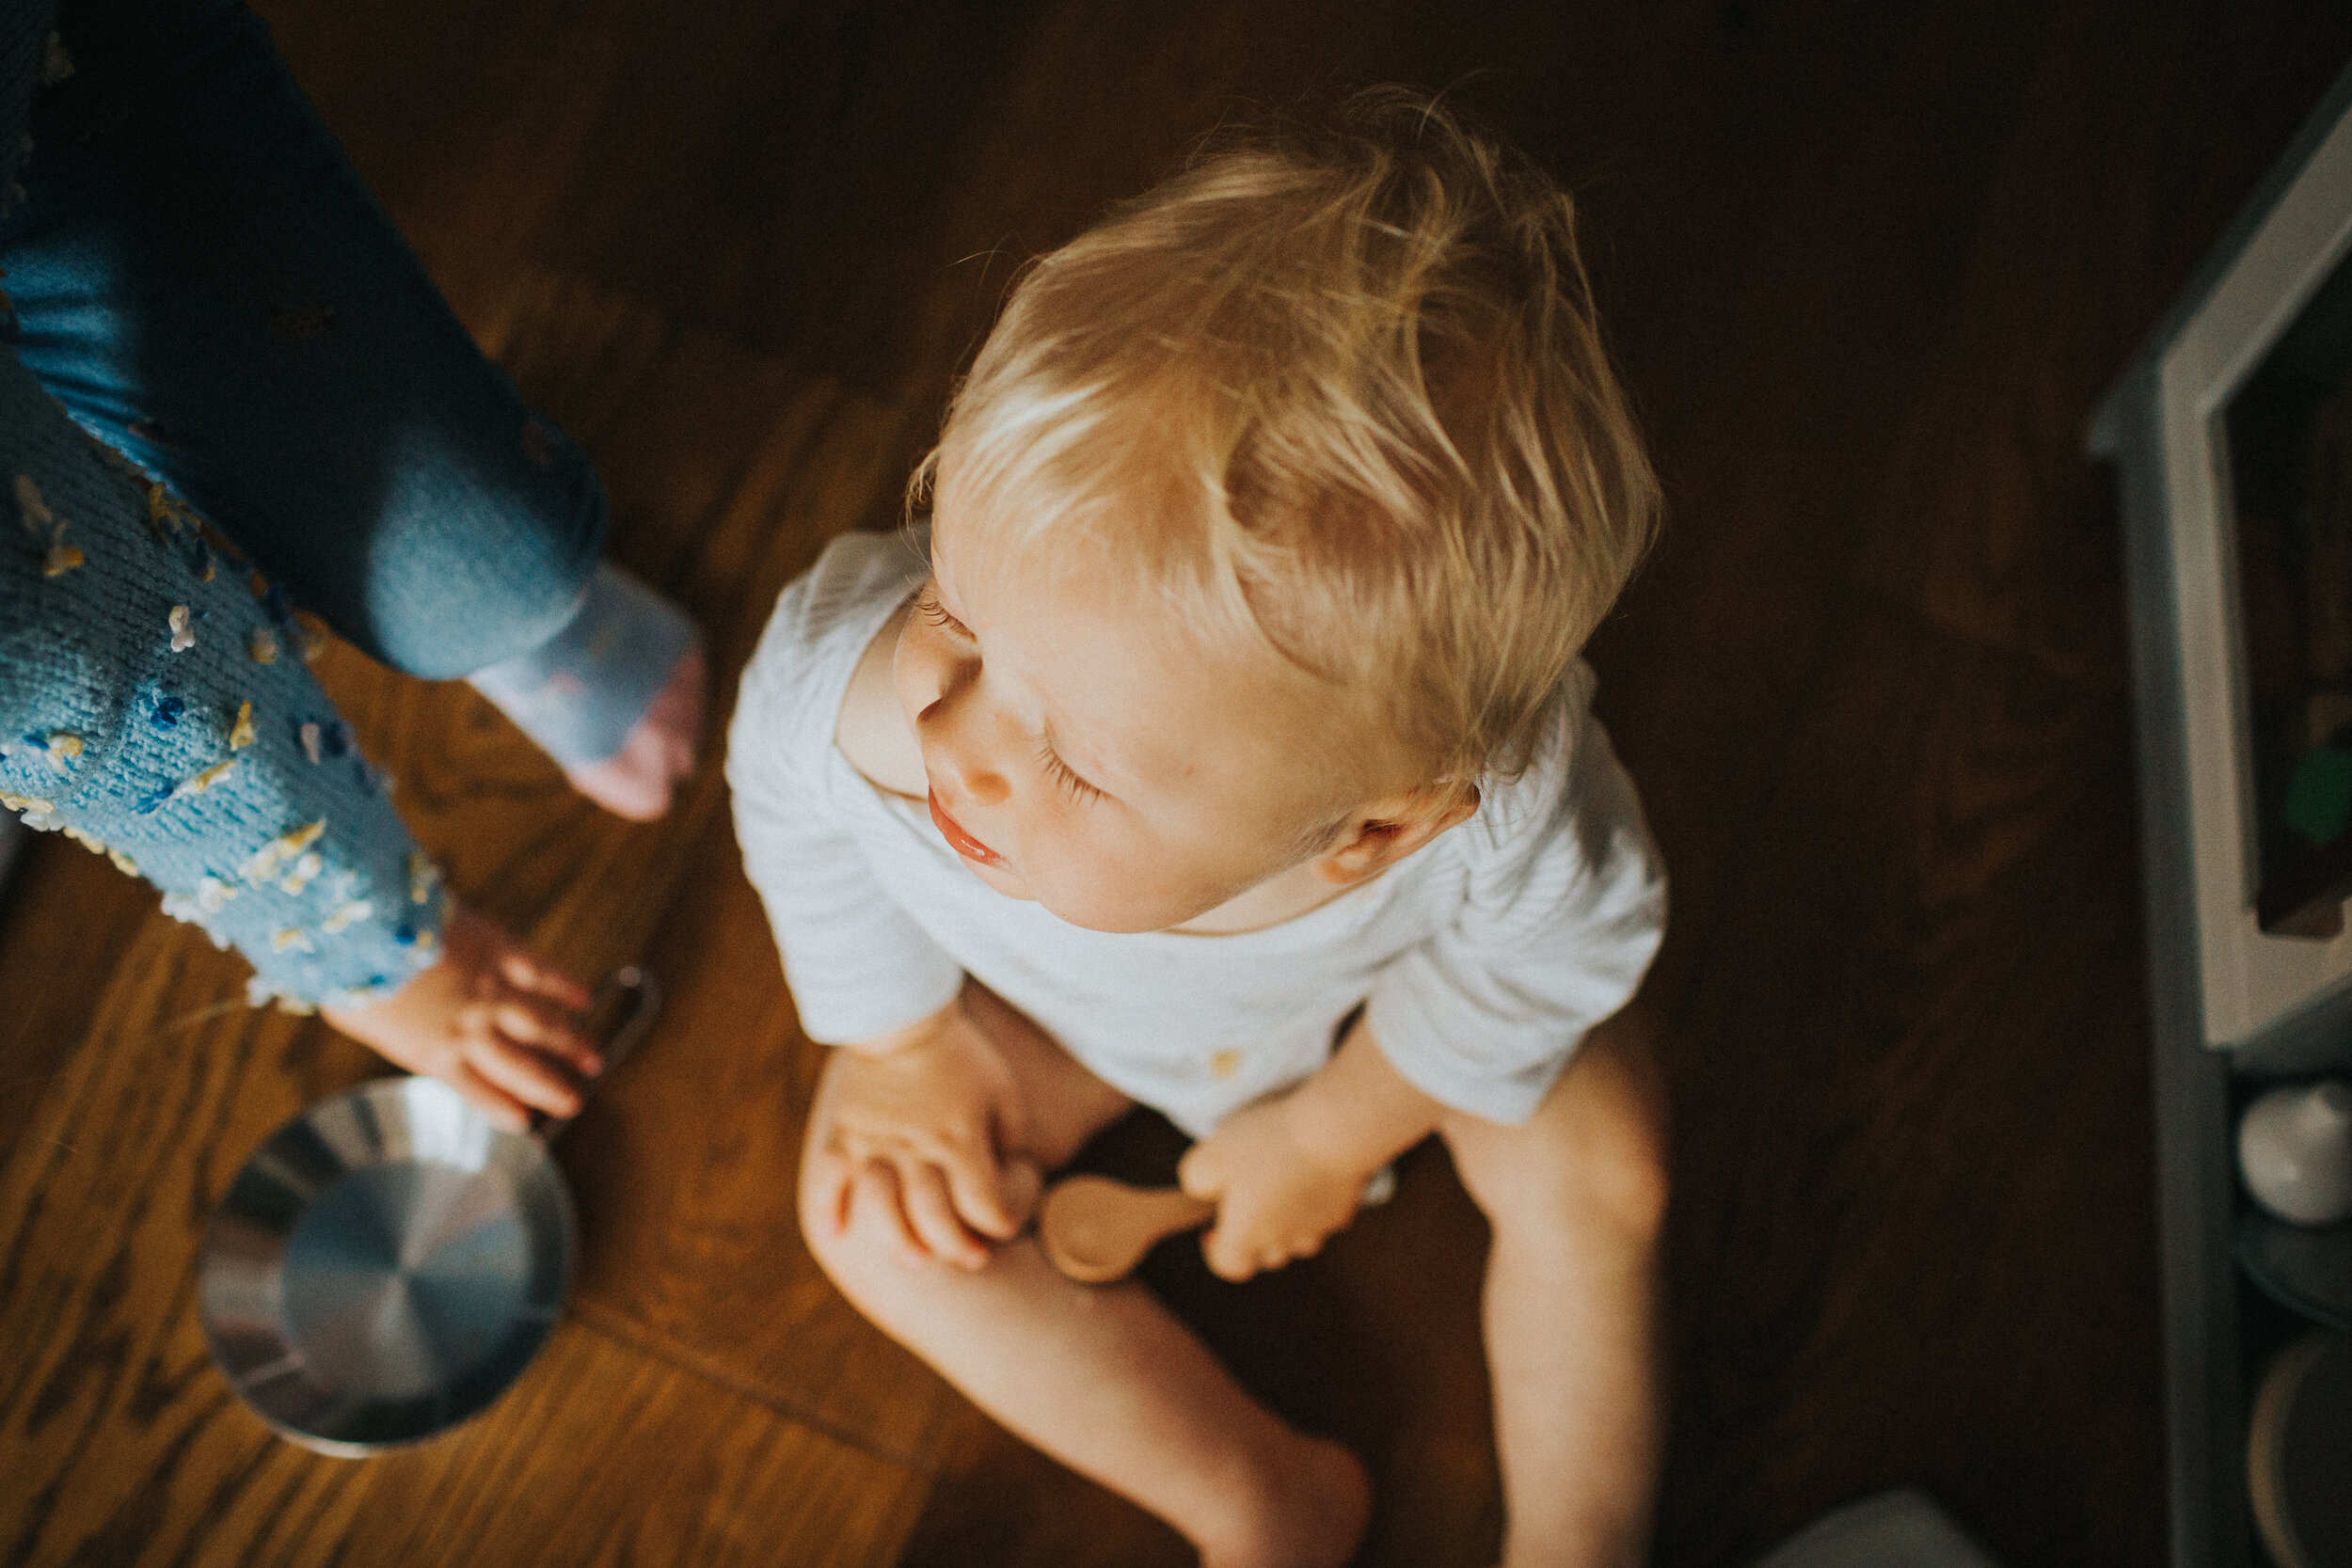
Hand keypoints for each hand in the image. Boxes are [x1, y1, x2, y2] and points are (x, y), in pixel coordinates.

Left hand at [320, 903, 597, 1131]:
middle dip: (551, 1088)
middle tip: (575, 1102)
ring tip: (594, 1061)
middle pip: (521, 1067)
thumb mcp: (365, 1022)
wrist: (364, 926)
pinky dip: (566, 988)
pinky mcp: (500, 952)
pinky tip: (585, 999)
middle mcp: (472, 1029)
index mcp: (435, 1054)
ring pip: (542, 1026)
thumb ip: (396, 1032)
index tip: (525, 1123)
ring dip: (571, 1045)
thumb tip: (404, 1032)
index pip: (479, 1093)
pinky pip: (542, 974)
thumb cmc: (351, 976)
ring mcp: (491, 990)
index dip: (503, 1109)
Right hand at [805, 997, 1042, 1269]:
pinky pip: (828, 1180)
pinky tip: (836, 1234)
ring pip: (882, 1211)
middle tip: (969, 1257)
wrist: (901, 1015)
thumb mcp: (1002, 1090)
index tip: (1002, 1225)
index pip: (982, 1203)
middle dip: (956, 1246)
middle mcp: (918, 1149)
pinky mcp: (843, 1135)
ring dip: (900, 1241)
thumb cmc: (960, 1053)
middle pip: (934, 1218)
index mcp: (960, 1139)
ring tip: (915, 1257)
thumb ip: (1010, 1135)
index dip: (999, 1224)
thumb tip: (1012, 1170)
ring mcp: (875, 1145)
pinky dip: (827, 1211)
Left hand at [1178, 1093, 1371, 1280]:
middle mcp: (1284, 1241)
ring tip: (1279, 1185)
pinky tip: (1310, 1172)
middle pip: (1265, 1255)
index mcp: (1247, 1236)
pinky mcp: (1343, 1209)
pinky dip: (1313, 1202)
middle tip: (1247, 1199)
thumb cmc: (1267, 1144)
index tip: (1212, 1229)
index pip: (1228, 1265)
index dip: (1216, 1251)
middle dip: (1252, 1235)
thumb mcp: (1210, 1155)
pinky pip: (1324, 1216)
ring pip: (1298, 1239)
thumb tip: (1199, 1190)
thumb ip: (1195, 1179)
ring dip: (1286, 1221)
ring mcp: (1318, 1228)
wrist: (1335, 1134)